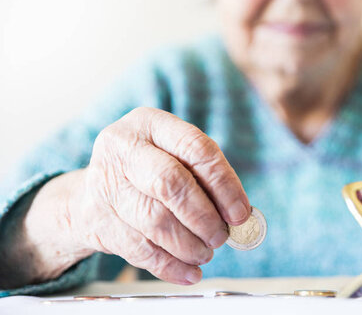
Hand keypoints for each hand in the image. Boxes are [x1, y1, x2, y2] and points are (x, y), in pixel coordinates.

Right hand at [69, 107, 250, 283]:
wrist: (88, 193)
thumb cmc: (146, 172)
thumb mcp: (172, 156)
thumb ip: (204, 177)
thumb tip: (239, 214)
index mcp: (150, 123)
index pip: (195, 148)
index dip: (224, 183)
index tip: (240, 212)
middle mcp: (123, 148)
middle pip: (171, 184)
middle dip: (204, 217)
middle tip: (221, 236)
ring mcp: (104, 183)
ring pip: (155, 221)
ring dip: (189, 245)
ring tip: (205, 252)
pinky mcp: (96, 219)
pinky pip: (140, 250)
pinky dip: (171, 265)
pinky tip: (189, 271)